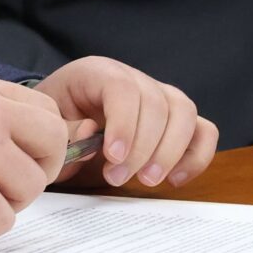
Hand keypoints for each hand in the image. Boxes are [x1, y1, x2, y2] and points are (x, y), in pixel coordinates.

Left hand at [32, 56, 217, 189]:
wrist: (64, 120)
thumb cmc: (57, 122)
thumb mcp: (48, 125)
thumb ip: (64, 131)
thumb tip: (90, 134)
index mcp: (98, 72)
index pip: (122, 87)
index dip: (123, 122)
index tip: (112, 157)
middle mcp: (135, 78)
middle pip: (156, 102)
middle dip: (141, 147)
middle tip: (117, 178)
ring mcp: (161, 96)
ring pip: (184, 113)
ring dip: (170, 152)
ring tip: (146, 181)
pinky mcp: (178, 120)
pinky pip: (203, 131)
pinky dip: (196, 156)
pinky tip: (175, 179)